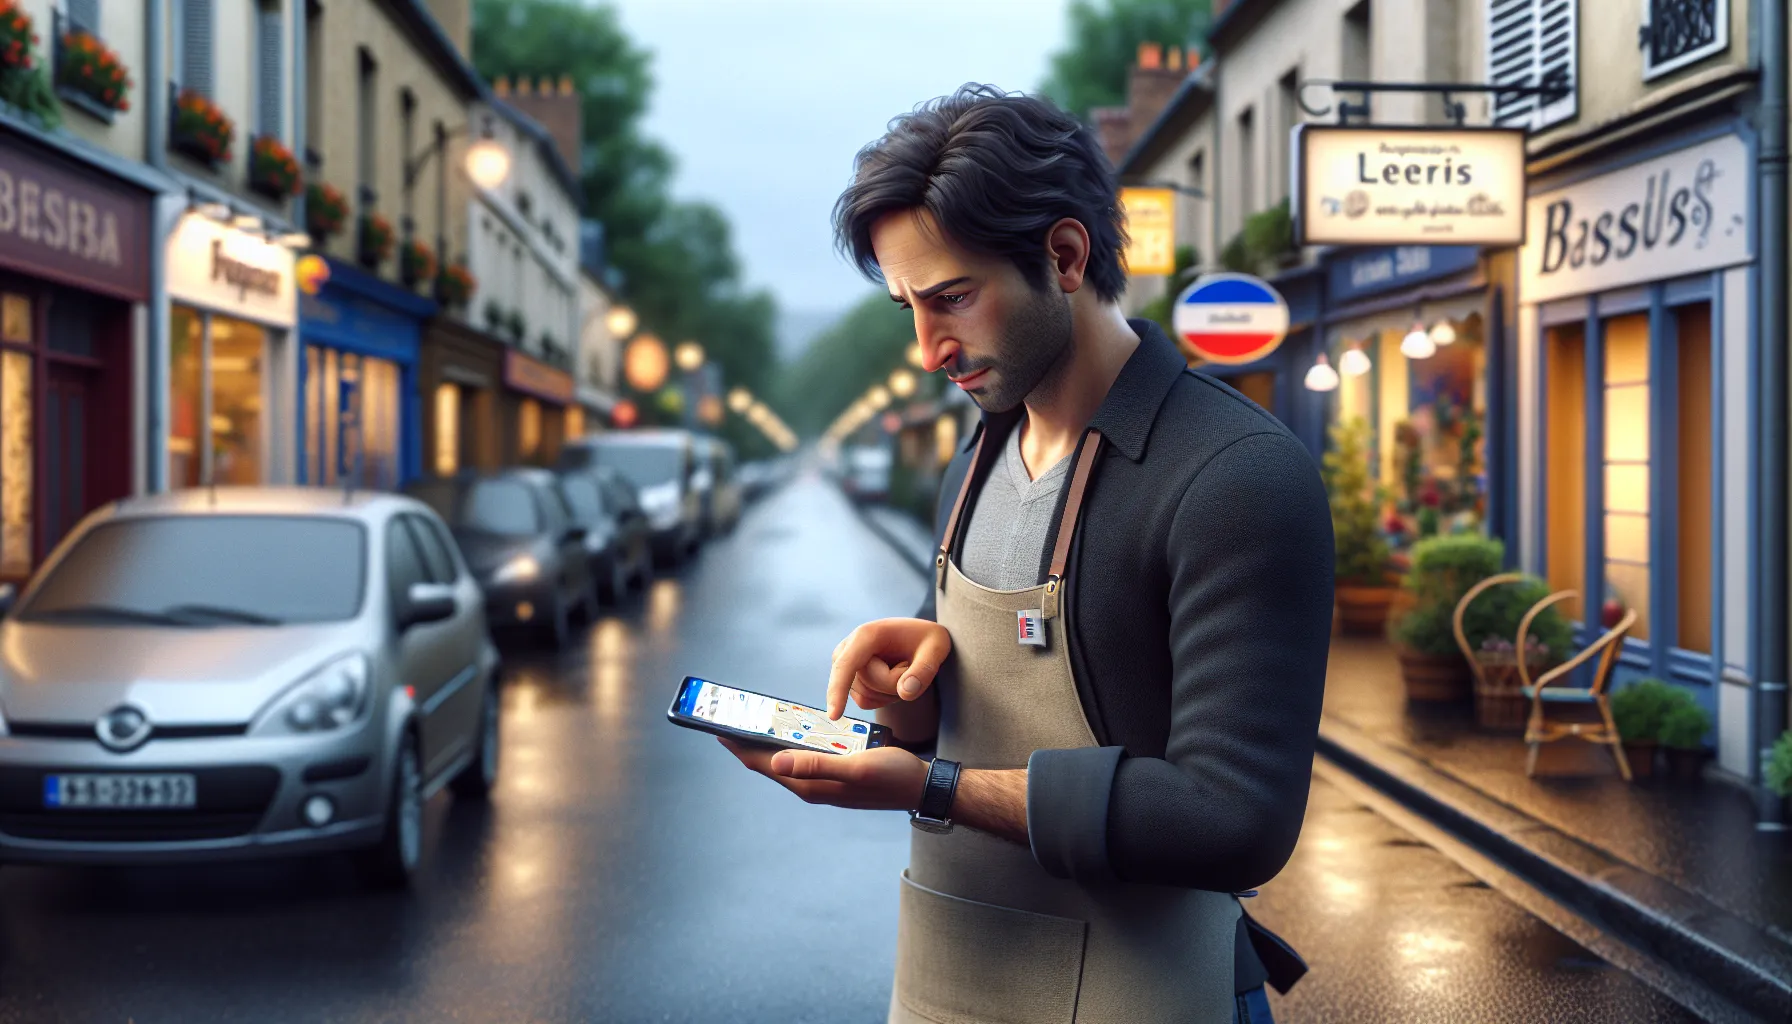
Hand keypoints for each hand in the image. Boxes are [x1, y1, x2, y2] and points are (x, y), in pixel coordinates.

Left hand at [719, 738, 929, 810]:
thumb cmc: (893, 776)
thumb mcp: (856, 766)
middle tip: (729, 721)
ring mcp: (823, 783)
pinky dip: (789, 746)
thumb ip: (815, 765)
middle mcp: (813, 787)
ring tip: (749, 724)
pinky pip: (802, 760)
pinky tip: (790, 733)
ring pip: (785, 762)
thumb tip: (773, 763)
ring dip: (766, 745)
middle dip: (747, 744)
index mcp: (812, 786)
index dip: (739, 747)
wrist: (924, 787)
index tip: (719, 728)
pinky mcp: (835, 776)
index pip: (763, 766)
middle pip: (769, 764)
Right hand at [827, 617, 950, 719]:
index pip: (846, 666)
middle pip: (867, 685)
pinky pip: (865, 702)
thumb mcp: (937, 647)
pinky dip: (884, 698)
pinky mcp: (851, 680)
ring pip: (865, 697)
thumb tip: (905, 693)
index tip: (834, 715)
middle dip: (894, 684)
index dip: (838, 690)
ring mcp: (847, 665)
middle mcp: (849, 648)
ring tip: (902, 669)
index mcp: (866, 635)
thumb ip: (924, 670)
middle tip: (911, 664)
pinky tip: (894, 679)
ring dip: (890, 692)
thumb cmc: (927, 639)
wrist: (920, 637)